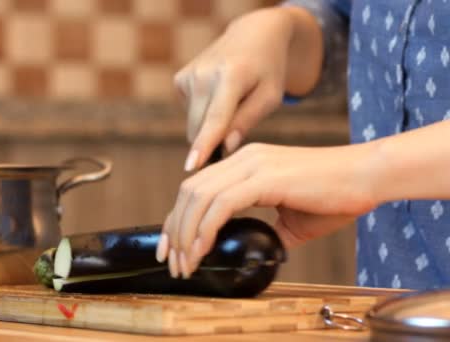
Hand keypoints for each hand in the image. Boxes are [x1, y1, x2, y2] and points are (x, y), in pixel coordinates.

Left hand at [156, 142, 378, 277]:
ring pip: (199, 197)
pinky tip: (201, 251)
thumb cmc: (334, 196)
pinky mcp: (264, 177)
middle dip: (174, 230)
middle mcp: (243, 159)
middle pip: (190, 192)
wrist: (368, 176)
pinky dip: (205, 229)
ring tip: (185, 264)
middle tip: (173, 263)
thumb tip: (256, 253)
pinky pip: (221, 204)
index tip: (171, 248)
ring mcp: (252, 165)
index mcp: (245, 164)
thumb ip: (268, 232)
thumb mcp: (292, 219)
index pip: (197, 189)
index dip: (178, 219)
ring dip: (185, 234)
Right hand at [175, 6, 322, 171]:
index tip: (191, 166)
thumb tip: (225, 147)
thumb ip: (247, 121)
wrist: (252, 34)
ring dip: (211, 126)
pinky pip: (190, 114)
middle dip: (216, 140)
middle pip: (201, 128)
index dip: (204, 145)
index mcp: (232, 75)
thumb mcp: (270, 96)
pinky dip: (203, 112)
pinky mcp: (180, 79)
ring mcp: (188, 75)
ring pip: (194, 125)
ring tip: (232, 102)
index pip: (216, 118)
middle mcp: (204, 74)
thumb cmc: (267, 69)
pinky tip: (218, 95)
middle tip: (239, 129)